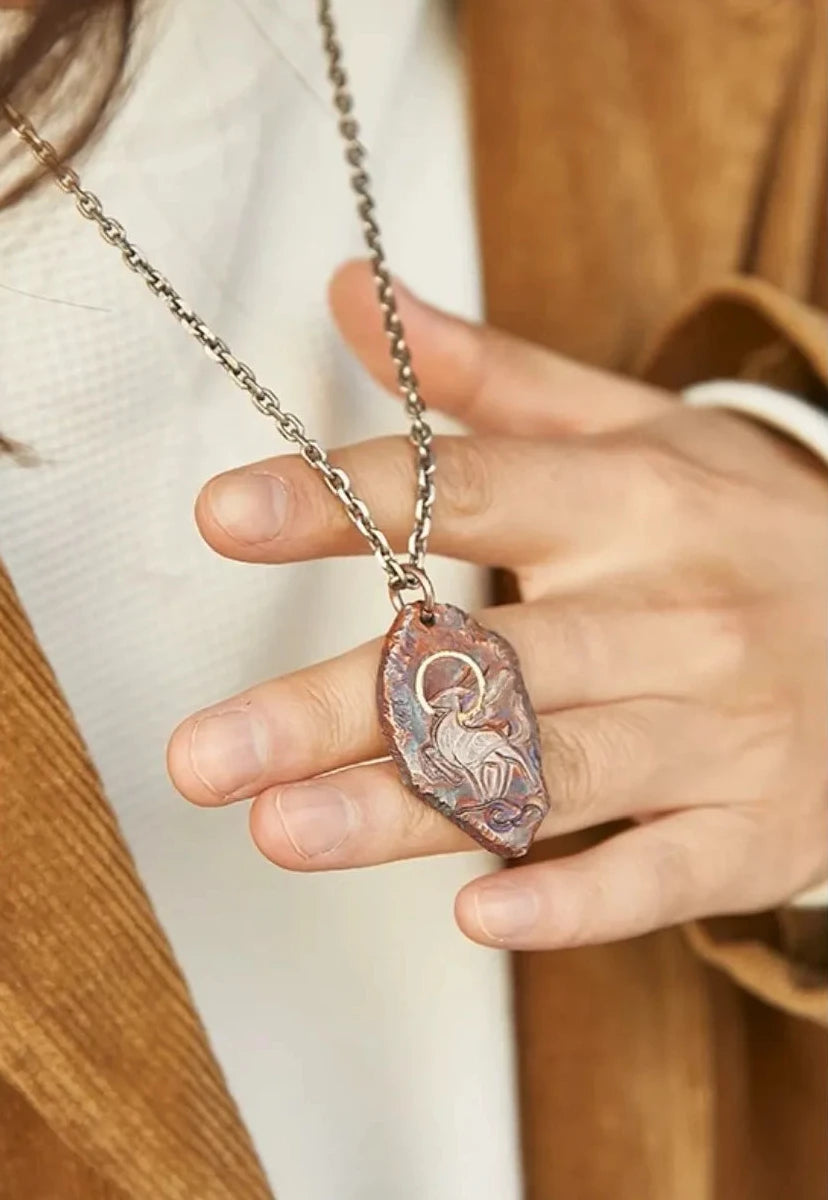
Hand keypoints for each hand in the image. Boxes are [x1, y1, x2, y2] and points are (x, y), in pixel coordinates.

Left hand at [167, 262, 827, 949]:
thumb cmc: (737, 527)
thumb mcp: (637, 433)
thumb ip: (489, 378)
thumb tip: (351, 295)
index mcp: (634, 503)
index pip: (474, 492)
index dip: (347, 503)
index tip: (226, 515)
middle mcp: (675, 613)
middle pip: (489, 661)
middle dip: (337, 710)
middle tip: (203, 755)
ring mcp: (720, 728)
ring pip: (552, 773)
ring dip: (412, 811)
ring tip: (279, 831)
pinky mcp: (752, 826)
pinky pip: (661, 874)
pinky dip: (576, 898)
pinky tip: (479, 916)